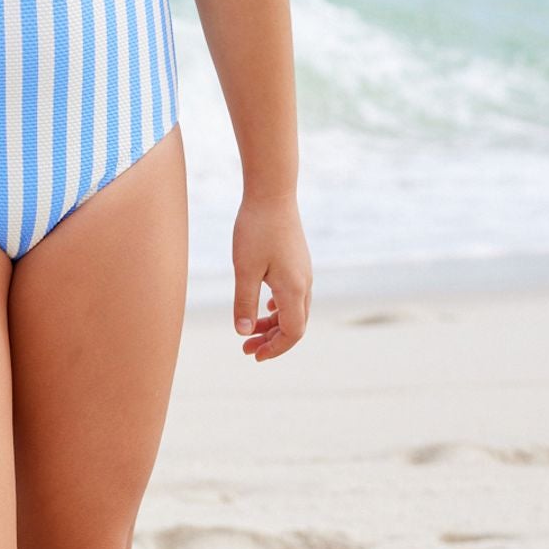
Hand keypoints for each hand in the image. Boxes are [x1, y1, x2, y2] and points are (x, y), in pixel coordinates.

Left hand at [232, 195, 311, 360]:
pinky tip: (265, 308)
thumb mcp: (244, 269)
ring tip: (250, 331)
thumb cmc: (255, 229)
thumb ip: (244, 303)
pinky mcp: (298, 262)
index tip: (253, 354)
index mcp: (293, 289)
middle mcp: (304, 283)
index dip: (275, 348)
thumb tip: (243, 333)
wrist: (272, 193)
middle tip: (246, 349)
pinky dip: (279, 308)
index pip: (292, 332)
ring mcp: (304, 272)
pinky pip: (293, 295)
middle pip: (295, 325)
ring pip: (294, 310)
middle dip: (272, 340)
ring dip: (273, 324)